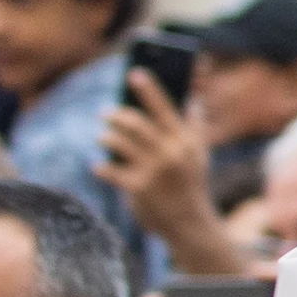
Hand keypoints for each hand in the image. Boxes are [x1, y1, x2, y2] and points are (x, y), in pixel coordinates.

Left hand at [97, 71, 244, 271]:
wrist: (190, 223)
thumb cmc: (191, 184)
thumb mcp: (199, 154)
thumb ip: (194, 127)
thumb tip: (191, 100)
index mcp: (185, 140)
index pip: (165, 107)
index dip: (149, 89)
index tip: (134, 73)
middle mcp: (170, 153)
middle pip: (136, 123)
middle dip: (117, 115)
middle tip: (106, 113)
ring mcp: (153, 171)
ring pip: (119, 143)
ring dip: (106, 138)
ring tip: (102, 137)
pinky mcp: (137, 188)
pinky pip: (110, 170)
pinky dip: (101, 167)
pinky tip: (98, 166)